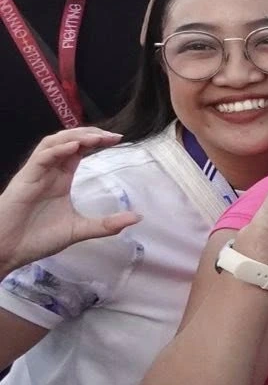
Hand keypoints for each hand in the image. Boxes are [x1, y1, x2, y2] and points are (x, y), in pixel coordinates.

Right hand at [0, 128, 139, 273]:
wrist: (8, 250)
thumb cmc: (38, 238)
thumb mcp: (79, 230)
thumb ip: (106, 224)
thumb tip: (137, 217)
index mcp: (61, 178)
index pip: (79, 150)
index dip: (97, 141)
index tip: (118, 139)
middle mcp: (49, 172)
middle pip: (68, 140)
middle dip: (90, 134)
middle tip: (113, 136)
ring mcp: (36, 174)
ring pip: (53, 143)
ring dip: (75, 137)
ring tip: (97, 137)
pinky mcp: (25, 180)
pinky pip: (41, 158)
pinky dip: (57, 150)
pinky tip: (74, 148)